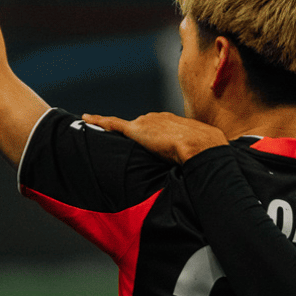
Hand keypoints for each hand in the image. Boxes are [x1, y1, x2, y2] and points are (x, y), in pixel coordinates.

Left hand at [83, 111, 228, 162]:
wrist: (202, 147)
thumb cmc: (208, 152)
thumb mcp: (204, 155)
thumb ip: (197, 160)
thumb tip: (206, 176)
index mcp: (175, 124)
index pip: (159, 127)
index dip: (154, 136)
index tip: (151, 142)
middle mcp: (159, 119)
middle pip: (142, 126)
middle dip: (138, 135)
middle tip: (134, 147)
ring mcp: (147, 123)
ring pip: (126, 127)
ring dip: (118, 131)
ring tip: (104, 133)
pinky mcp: (137, 130)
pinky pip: (113, 124)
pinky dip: (99, 121)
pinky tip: (87, 119)